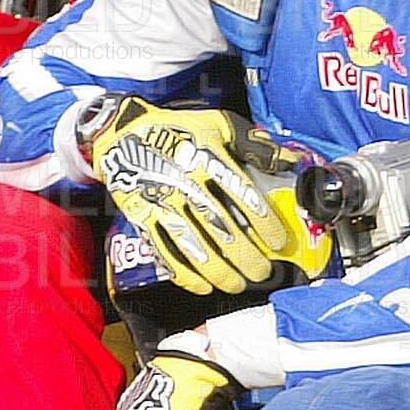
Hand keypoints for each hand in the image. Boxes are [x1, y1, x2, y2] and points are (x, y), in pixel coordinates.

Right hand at [89, 98, 289, 295]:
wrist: (121, 132)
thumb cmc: (176, 128)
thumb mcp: (217, 123)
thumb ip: (253, 142)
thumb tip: (287, 161)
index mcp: (207, 157)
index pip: (243, 196)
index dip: (264, 223)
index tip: (277, 242)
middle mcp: (185, 182)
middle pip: (221, 227)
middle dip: (246, 257)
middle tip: (262, 272)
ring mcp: (161, 202)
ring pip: (195, 245)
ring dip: (219, 271)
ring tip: (237, 284)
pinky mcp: (141, 217)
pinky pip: (164, 251)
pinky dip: (185, 274)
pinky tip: (203, 286)